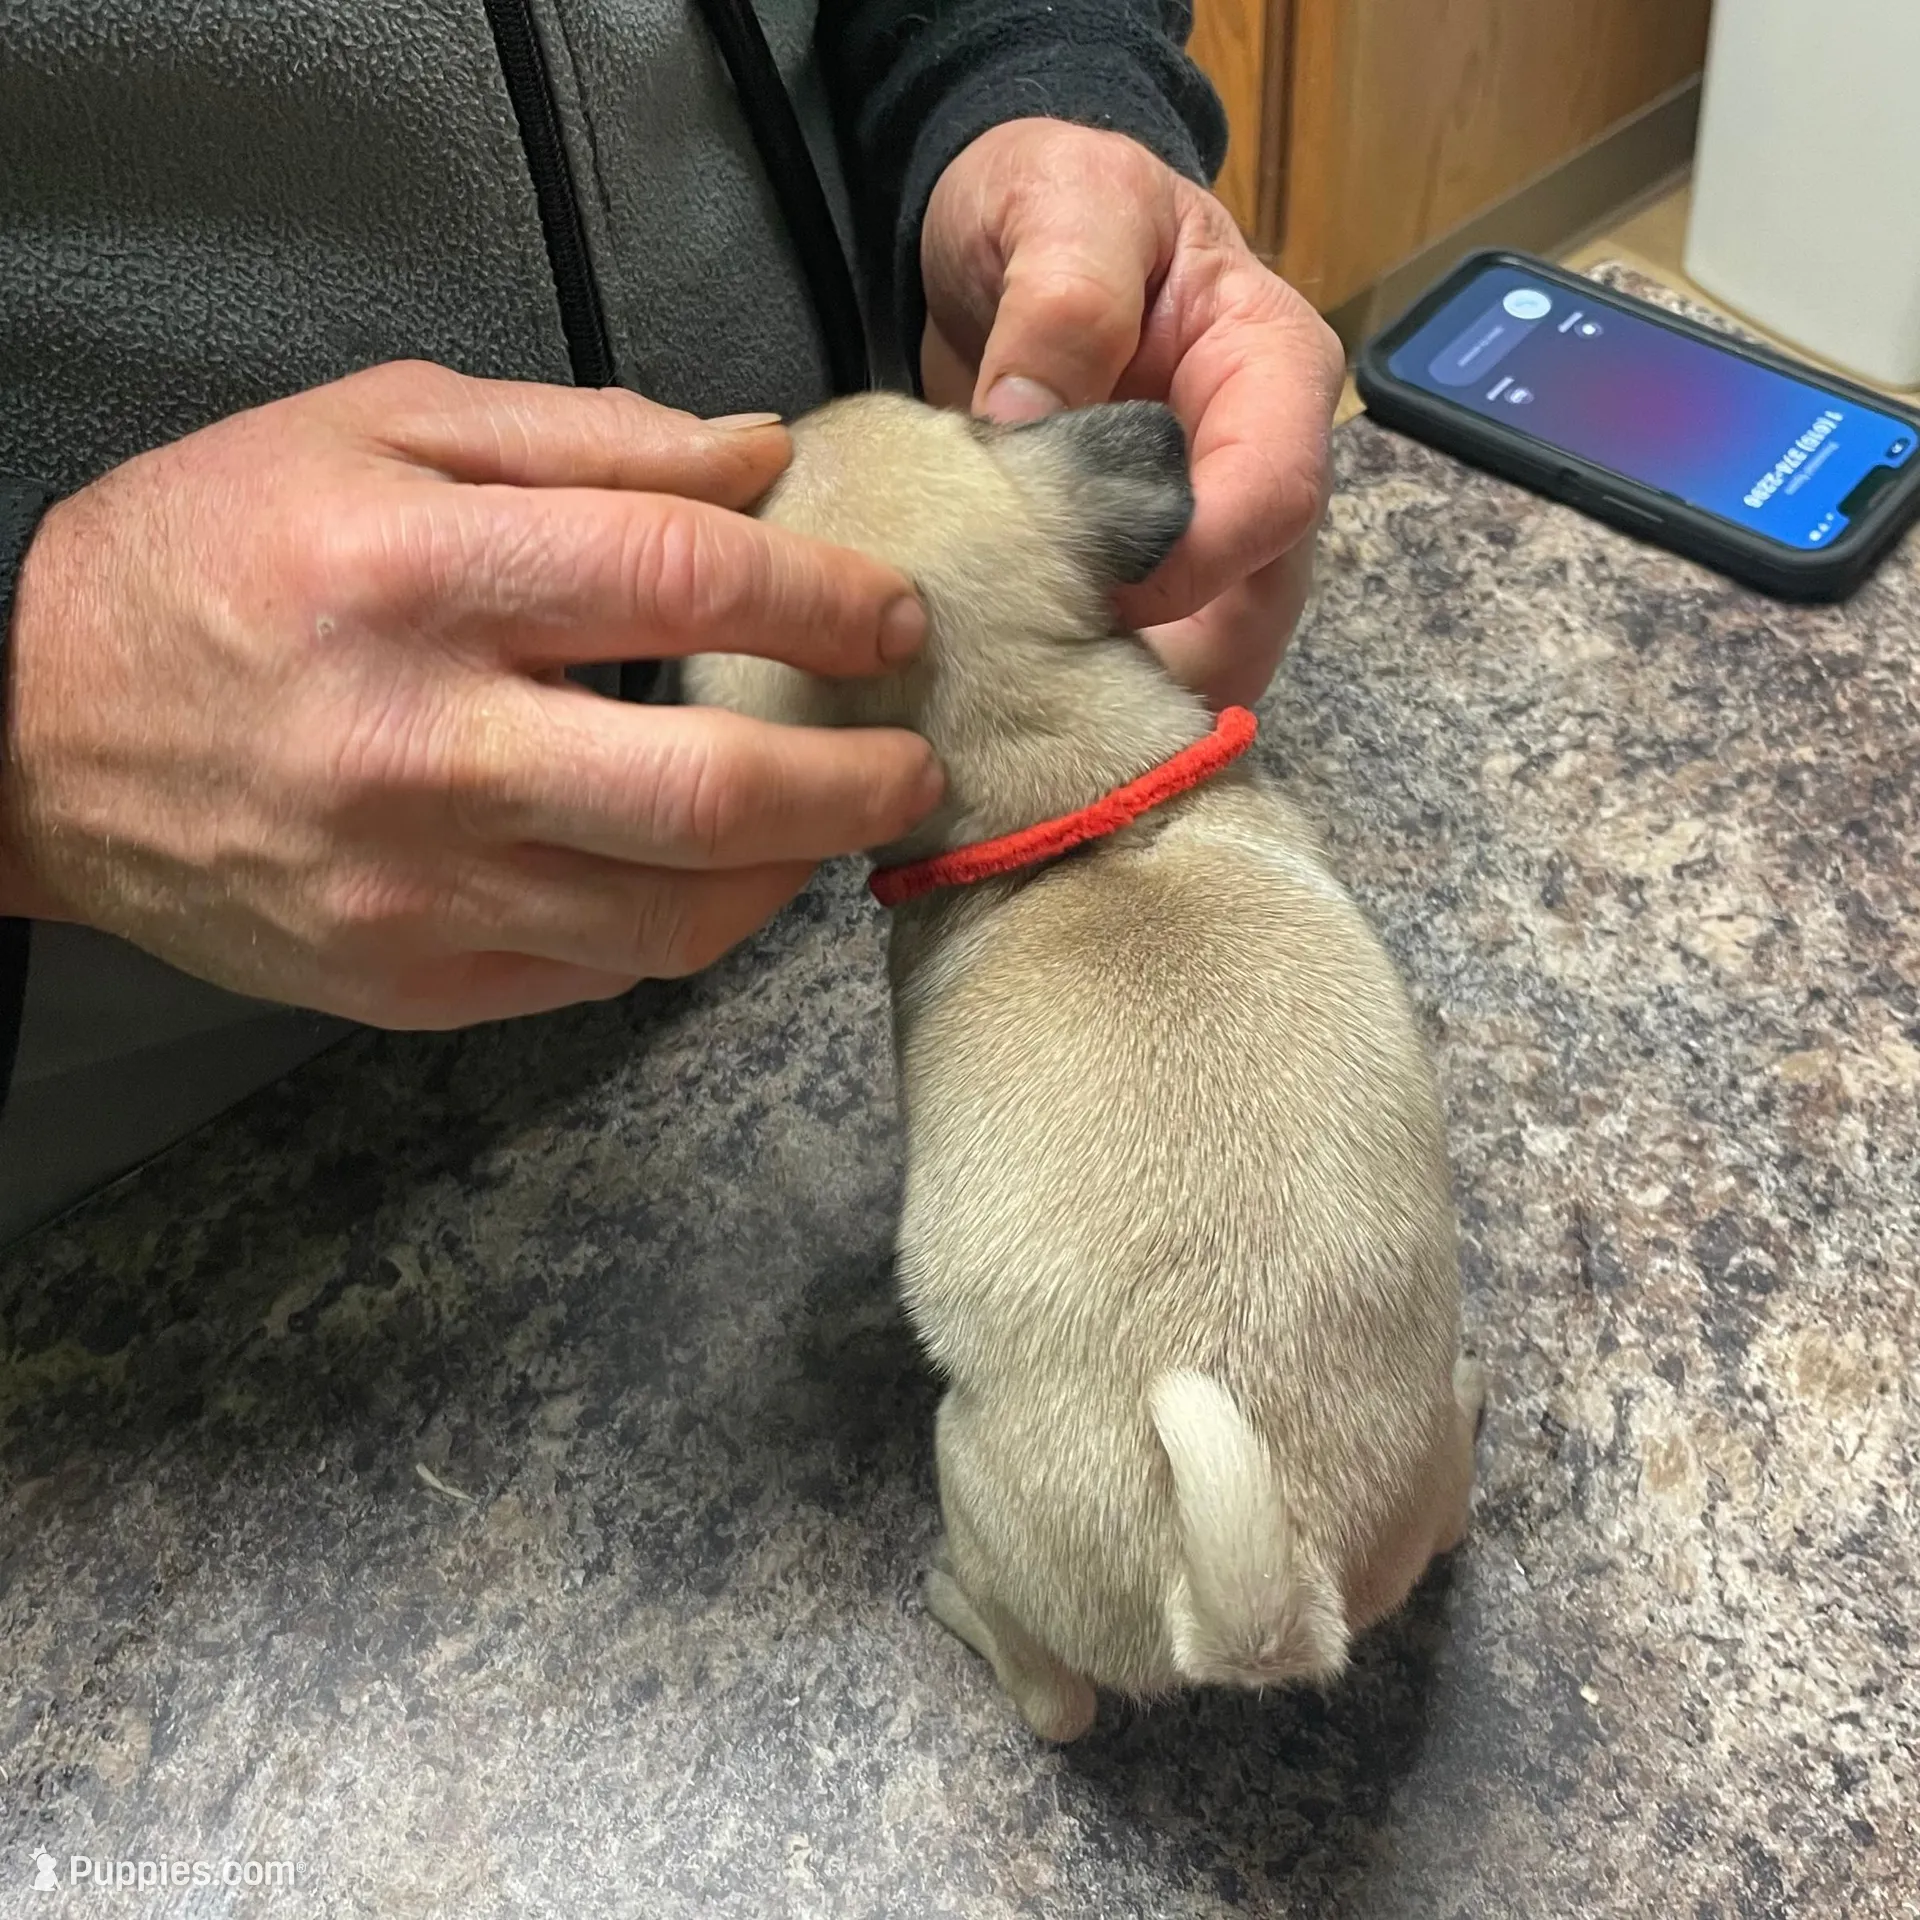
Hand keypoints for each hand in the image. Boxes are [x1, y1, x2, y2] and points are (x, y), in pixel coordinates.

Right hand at [0, 362, 940, 1026]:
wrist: (33, 734)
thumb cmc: (211, 552)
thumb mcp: (374, 427)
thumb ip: (582, 436)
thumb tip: (760, 456)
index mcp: (412, 576)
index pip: (681, 581)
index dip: (823, 598)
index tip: (889, 614)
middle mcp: (419, 748)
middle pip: (706, 790)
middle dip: (854, 779)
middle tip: (913, 759)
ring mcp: (413, 889)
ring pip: (672, 918)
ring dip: (792, 873)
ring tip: (832, 823)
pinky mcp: (406, 981)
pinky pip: (599, 974)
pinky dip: (686, 927)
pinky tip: (712, 874)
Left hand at [921, 119, 1343, 707]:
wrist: (1008, 237)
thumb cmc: (1056, 204)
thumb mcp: (1060, 204)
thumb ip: (1061, 302)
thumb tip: (1027, 423)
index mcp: (1271, 370)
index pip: (1275, 497)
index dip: (1191, 562)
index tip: (1089, 589)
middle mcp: (1260, 466)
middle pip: (1259, 608)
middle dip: (1173, 669)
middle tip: (1062, 703)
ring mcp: (1212, 532)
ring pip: (1214, 655)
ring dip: (1137, 701)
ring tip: (1044, 723)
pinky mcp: (1152, 577)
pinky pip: (1151, 659)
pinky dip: (1099, 693)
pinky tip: (1030, 709)